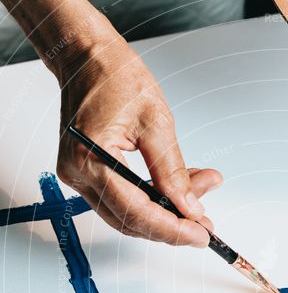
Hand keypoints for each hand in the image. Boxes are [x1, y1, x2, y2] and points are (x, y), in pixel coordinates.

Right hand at [55, 26, 221, 245]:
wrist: (86, 57)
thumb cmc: (115, 76)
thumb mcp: (157, 121)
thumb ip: (173, 171)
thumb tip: (189, 207)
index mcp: (91, 158)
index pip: (137, 211)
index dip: (172, 229)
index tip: (200, 235)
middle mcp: (77, 173)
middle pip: (130, 220)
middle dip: (171, 225)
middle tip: (205, 224)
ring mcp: (77, 175)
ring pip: (126, 214)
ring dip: (163, 214)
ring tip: (197, 202)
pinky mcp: (85, 173)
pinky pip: (120, 200)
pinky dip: (150, 201)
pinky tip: (176, 193)